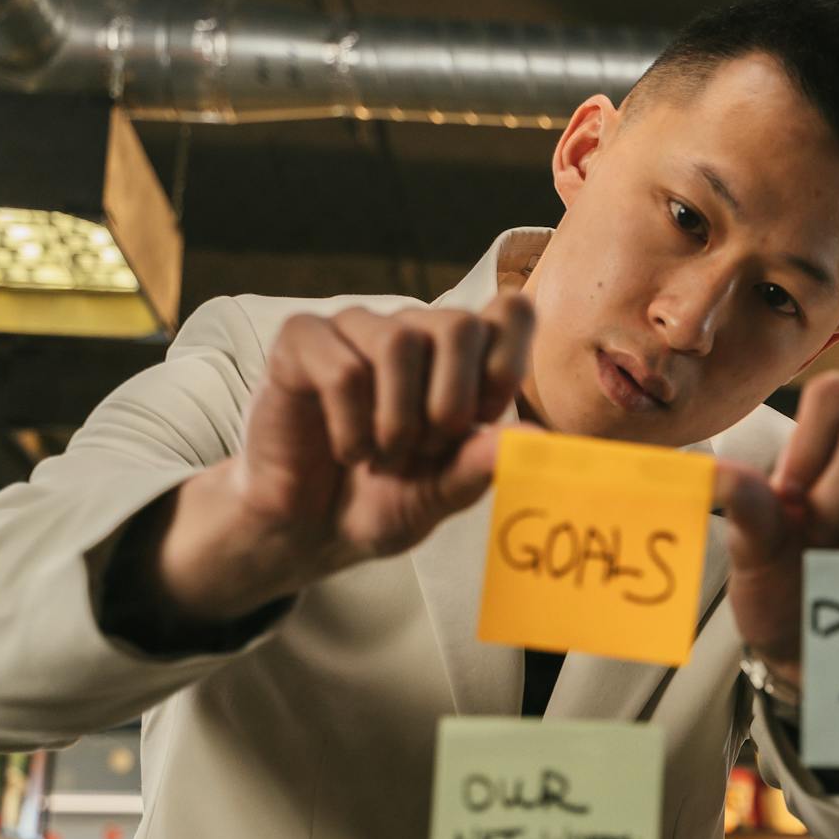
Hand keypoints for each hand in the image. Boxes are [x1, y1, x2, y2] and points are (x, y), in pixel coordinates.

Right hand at [158, 293, 532, 621]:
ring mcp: (356, 328)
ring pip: (399, 342)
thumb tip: (536, 438)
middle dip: (452, 403)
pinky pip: (343, 369)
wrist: (309, 527)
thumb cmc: (384, 500)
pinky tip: (347, 451)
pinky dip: (352, 427)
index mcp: (463, 356)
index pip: (512, 311)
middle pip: (460, 324)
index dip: (506, 368)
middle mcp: (414, 329)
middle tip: (428, 449)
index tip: (484, 422)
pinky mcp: (302, 339)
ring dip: (398, 419)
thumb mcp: (443, 493)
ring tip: (384, 457)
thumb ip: (482, 465)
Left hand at [715, 372, 838, 684]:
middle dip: (833, 499)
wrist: (807, 651)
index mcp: (832, 448)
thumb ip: (743, 507)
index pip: (837, 394)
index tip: (787, 495)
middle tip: (815, 542)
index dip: (810, 438)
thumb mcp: (752, 550)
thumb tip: (711, 472)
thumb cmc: (780, 585)